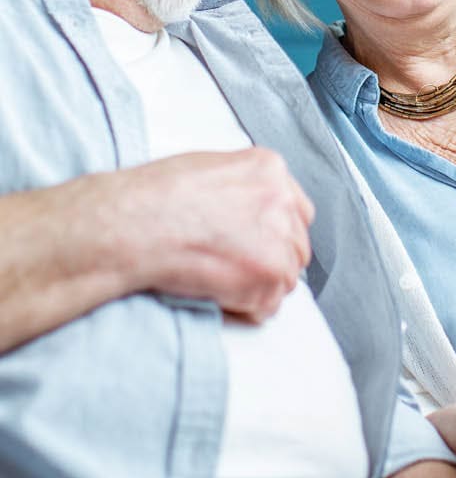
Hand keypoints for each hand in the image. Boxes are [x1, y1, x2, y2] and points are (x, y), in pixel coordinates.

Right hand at [0, 148, 312, 351]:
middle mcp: (282, 200)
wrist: (135, 222)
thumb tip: (247, 212)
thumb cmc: (156, 195)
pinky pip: (268, 307)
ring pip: (286, 278)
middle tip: (234, 268)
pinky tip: (216, 292)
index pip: (298, 210)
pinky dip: (244, 308)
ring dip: (257, 287)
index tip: (257, 245)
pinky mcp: (268, 274)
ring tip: (218, 279)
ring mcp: (279, 237)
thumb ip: (243, 187)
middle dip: (270, 261)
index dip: (276, 233)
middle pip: (296, 245)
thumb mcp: (209, 168)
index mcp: (269, 169)